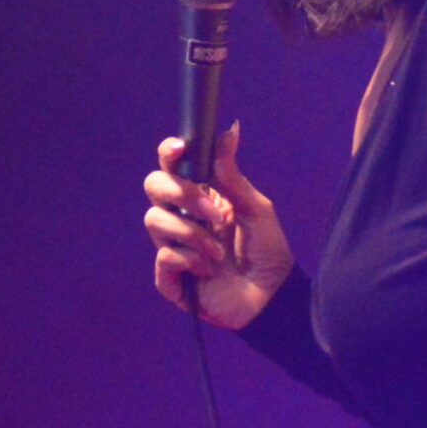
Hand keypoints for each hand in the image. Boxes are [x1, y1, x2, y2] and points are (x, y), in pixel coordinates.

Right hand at [143, 122, 293, 329]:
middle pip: (154, 187)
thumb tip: (230, 131)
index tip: (179, 148)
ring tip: (218, 252)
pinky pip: (164, 257)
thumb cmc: (267, 251)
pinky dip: (189, 260)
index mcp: (201, 197)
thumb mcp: (256, 208)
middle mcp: (182, 217)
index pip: (172, 168)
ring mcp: (173, 246)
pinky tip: (209, 271)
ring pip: (155, 220)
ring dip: (191, 233)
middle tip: (214, 212)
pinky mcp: (170, 277)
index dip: (169, 154)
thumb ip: (233, 175)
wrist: (272, 296)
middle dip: (182, 193)